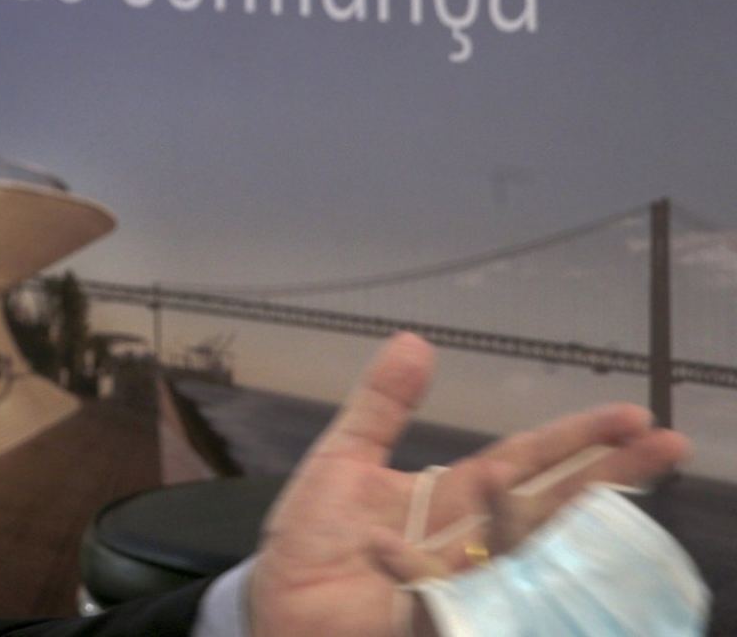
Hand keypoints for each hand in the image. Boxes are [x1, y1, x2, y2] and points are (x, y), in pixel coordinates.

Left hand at [244, 333, 689, 636]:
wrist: (281, 608)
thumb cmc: (316, 544)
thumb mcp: (343, 462)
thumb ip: (380, 406)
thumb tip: (413, 340)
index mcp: (458, 497)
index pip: (528, 460)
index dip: (578, 438)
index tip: (634, 416)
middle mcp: (476, 541)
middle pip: (550, 503)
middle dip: (606, 476)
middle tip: (667, 445)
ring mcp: (466, 583)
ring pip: (522, 552)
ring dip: (539, 521)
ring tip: (558, 485)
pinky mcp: (441, 619)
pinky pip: (450, 601)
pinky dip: (430, 577)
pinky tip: (405, 547)